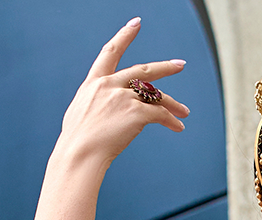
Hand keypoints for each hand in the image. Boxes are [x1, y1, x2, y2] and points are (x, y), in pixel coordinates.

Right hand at [56, 19, 189, 168]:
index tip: (136, 24)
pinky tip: (177, 126)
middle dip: (164, 67)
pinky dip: (170, 120)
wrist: (79, 154)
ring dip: (172, 103)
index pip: (110, 52)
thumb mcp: (80, 113)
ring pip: (155, 95)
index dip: (124, 36)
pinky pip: (159, 114)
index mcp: (94, 82)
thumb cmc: (76, 142)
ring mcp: (123, 98)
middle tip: (179, 65)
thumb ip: (95, 104)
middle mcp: (110, 85)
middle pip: (143, 71)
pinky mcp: (135, 113)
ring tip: (184, 111)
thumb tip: (102, 110)